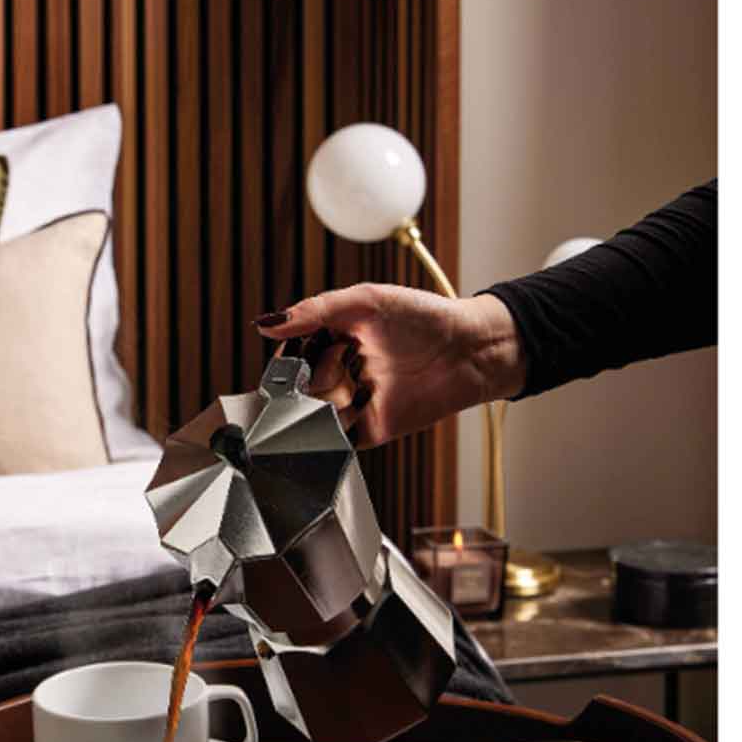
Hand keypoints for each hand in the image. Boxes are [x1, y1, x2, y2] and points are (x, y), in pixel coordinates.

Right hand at [253, 285, 526, 447]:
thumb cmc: (427, 317)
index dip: (291, 356)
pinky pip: (337, 440)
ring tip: (352, 384)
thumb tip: (267, 324)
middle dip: (309, 379)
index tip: (296, 352)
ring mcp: (355, 402)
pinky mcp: (372, 429)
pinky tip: (354, 407)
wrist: (474, 349)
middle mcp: (341, 372)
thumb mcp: (365, 301)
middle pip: (300, 387)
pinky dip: (332, 432)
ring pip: (313, 415)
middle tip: (336, 364)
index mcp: (333, 340)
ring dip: (321, 404)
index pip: (292, 354)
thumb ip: (315, 311)